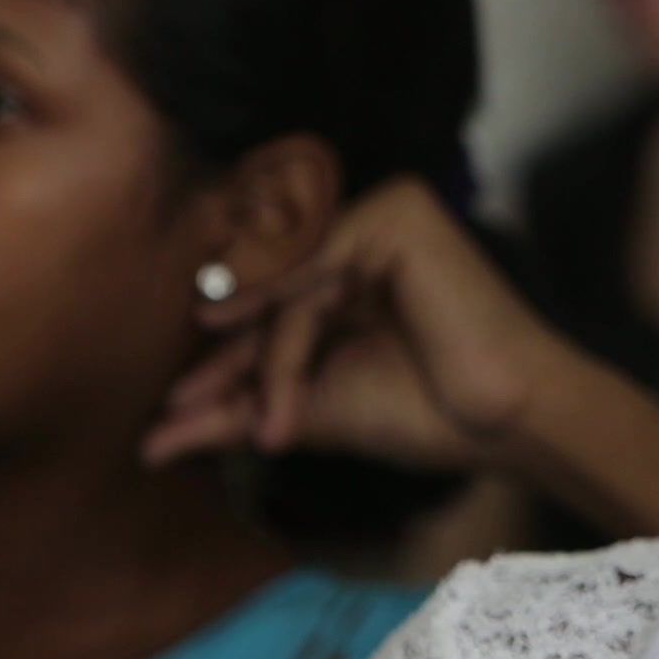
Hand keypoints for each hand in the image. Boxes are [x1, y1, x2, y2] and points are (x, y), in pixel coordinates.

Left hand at [142, 177, 575, 470]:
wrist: (508, 425)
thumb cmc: (429, 416)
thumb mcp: (311, 409)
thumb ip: (235, 413)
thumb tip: (150, 444)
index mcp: (352, 267)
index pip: (267, 305)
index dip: (221, 361)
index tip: (169, 417)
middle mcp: (364, 231)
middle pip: (268, 293)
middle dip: (226, 362)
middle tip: (177, 414)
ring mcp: (383, 215)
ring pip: (289, 286)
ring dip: (275, 362)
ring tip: (279, 432)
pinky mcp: (399, 214)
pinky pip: (316, 265)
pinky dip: (287, 318)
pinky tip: (257, 366)